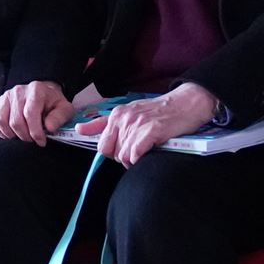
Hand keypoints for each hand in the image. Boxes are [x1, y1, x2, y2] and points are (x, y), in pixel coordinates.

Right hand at [0, 81, 73, 145]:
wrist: (43, 94)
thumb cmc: (53, 103)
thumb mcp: (64, 109)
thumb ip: (59, 117)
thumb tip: (49, 127)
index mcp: (36, 90)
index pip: (30, 114)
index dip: (35, 131)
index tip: (41, 141)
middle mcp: (19, 91)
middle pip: (16, 121)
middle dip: (25, 136)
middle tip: (33, 140)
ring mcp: (7, 96)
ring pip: (3, 123)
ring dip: (14, 135)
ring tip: (24, 136)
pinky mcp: (0, 103)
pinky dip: (4, 132)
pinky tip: (14, 133)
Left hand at [76, 83, 216, 167]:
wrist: (185, 104)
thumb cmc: (157, 112)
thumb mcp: (127, 113)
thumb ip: (102, 124)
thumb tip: (78, 129)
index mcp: (116, 115)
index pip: (102, 145)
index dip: (112, 152)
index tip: (124, 149)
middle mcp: (124, 118)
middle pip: (113, 153)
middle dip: (124, 157)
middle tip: (138, 150)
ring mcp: (137, 124)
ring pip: (125, 156)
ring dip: (135, 160)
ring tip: (146, 151)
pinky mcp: (152, 130)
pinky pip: (136, 153)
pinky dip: (140, 158)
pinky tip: (148, 153)